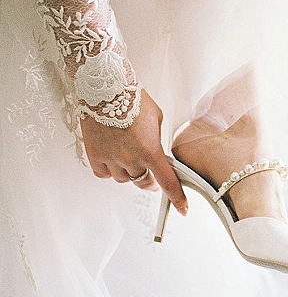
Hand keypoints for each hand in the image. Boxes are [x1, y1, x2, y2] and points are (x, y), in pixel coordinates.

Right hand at [81, 89, 187, 216]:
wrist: (105, 88)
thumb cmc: (132, 98)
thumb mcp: (156, 119)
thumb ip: (156, 140)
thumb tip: (155, 152)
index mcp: (150, 151)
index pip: (167, 182)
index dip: (176, 198)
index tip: (182, 208)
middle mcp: (130, 159)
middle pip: (143, 183)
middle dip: (149, 180)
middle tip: (149, 171)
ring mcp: (111, 159)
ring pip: (123, 179)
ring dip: (128, 171)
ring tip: (126, 152)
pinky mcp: (94, 156)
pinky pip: (104, 174)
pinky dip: (109, 170)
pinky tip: (111, 156)